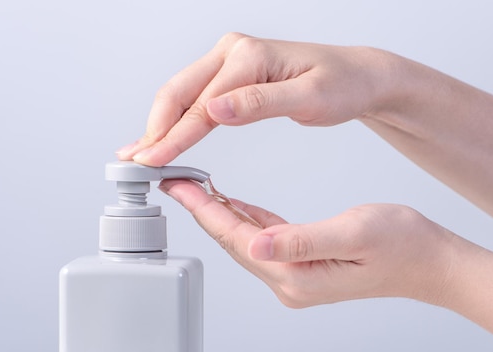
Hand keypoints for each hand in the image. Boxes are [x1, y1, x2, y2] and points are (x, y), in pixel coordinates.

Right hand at [118, 32, 396, 165]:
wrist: (356, 76)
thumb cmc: (341, 85)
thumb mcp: (309, 97)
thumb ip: (260, 103)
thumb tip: (214, 109)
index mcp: (249, 56)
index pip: (202, 103)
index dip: (174, 136)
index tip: (153, 161)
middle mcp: (233, 52)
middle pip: (179, 92)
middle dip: (155, 129)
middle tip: (135, 162)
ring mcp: (230, 61)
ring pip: (183, 94)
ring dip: (160, 125)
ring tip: (140, 153)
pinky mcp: (233, 74)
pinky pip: (197, 97)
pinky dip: (178, 120)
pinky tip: (164, 137)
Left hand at [159, 178, 455, 307]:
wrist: (431, 262)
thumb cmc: (403, 246)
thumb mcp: (352, 233)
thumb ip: (301, 240)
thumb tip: (256, 243)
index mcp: (297, 276)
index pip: (238, 239)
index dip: (206, 210)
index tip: (180, 186)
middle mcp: (290, 281)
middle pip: (234, 241)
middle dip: (204, 210)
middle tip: (178, 180)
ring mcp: (296, 275)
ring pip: (246, 239)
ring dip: (221, 213)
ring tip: (196, 187)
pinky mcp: (304, 264)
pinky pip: (265, 239)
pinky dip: (246, 217)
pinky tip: (235, 203)